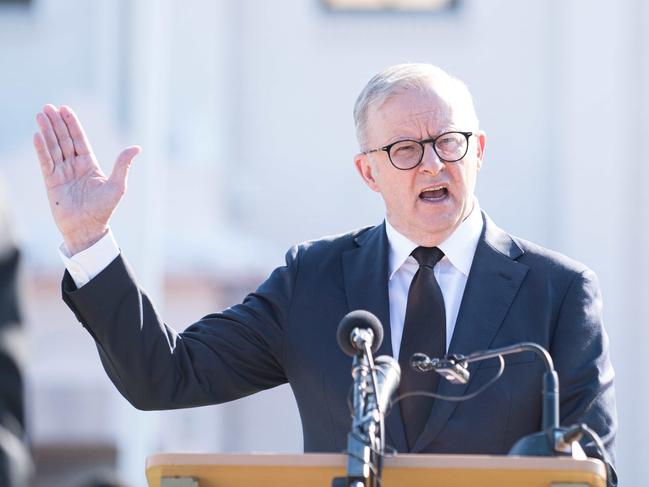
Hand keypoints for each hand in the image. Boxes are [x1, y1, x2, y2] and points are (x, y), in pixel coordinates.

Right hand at [33, 105, 140, 254]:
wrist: (88, 229)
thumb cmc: (104, 209)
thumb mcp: (117, 185)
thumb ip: (123, 165)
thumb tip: (136, 147)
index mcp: (90, 165)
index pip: (79, 140)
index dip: (72, 125)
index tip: (65, 109)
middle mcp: (74, 166)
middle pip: (64, 140)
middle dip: (56, 123)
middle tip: (48, 107)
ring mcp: (62, 173)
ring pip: (53, 148)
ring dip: (47, 131)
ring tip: (40, 114)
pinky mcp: (51, 182)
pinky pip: (46, 162)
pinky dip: (41, 149)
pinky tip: (37, 135)